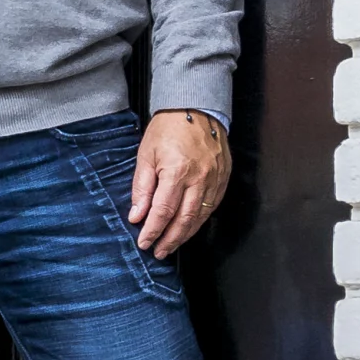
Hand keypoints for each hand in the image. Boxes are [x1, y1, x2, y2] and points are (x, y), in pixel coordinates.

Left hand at [129, 110, 230, 258]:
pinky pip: (211, 206)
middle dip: (170, 240)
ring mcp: (214, 180)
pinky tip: (188, 228)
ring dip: (185, 235)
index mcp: (177, 172)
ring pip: (200, 217)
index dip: (153, 230)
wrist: (196, 108)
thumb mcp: (146, 154)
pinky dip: (199, 221)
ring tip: (171, 245)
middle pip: (184, 220)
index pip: (163, 211)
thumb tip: (137, 215)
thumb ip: (142, 187)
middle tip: (158, 252)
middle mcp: (199, 179)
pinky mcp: (223, 179)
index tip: (144, 242)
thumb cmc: (168, 128)